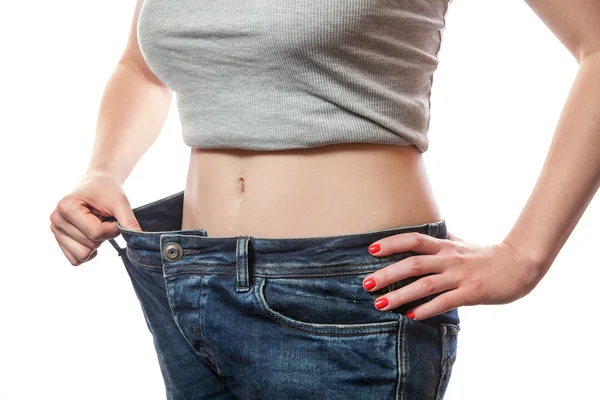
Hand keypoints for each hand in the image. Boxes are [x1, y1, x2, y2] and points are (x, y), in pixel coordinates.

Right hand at [49, 170, 141, 265]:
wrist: (97, 184)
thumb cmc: (107, 190)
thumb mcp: (121, 202)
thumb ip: (128, 221)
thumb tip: (140, 239)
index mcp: (66, 207)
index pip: (96, 233)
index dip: (113, 228)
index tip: (112, 216)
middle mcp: (56, 219)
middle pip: (90, 244)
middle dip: (105, 234)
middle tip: (103, 218)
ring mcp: (55, 231)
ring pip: (82, 256)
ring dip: (96, 243)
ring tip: (96, 225)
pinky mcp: (60, 241)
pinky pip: (76, 260)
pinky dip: (88, 252)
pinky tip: (92, 236)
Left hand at [362, 230, 544, 320]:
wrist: (519, 265)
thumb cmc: (485, 255)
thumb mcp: (461, 243)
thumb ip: (442, 239)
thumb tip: (424, 231)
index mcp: (445, 246)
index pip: (414, 239)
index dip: (392, 243)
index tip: (371, 250)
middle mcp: (449, 259)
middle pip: (413, 264)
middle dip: (387, 274)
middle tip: (366, 284)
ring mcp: (460, 276)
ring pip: (425, 285)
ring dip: (400, 295)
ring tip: (380, 304)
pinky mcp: (471, 293)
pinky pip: (445, 302)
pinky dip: (427, 309)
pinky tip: (411, 316)